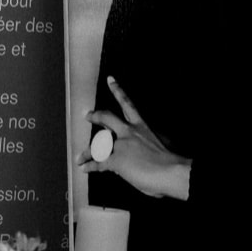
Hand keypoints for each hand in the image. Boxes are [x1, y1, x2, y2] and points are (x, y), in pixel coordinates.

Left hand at [76, 76, 190, 199]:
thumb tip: (143, 150)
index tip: (110, 80)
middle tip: (87, 114)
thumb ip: (148, 143)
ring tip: (79, 156)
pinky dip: (90, 166)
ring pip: (98, 145)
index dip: (117, 91)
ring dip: (87, 151)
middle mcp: (129, 132)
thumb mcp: (160, 143)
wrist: (170, 170)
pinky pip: (99, 163)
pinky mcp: (116, 161)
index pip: (128, 104)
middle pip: (107, 118)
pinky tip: (85, 168)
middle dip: (96, 116)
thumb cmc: (171, 160)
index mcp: (142, 126)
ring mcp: (121, 146)